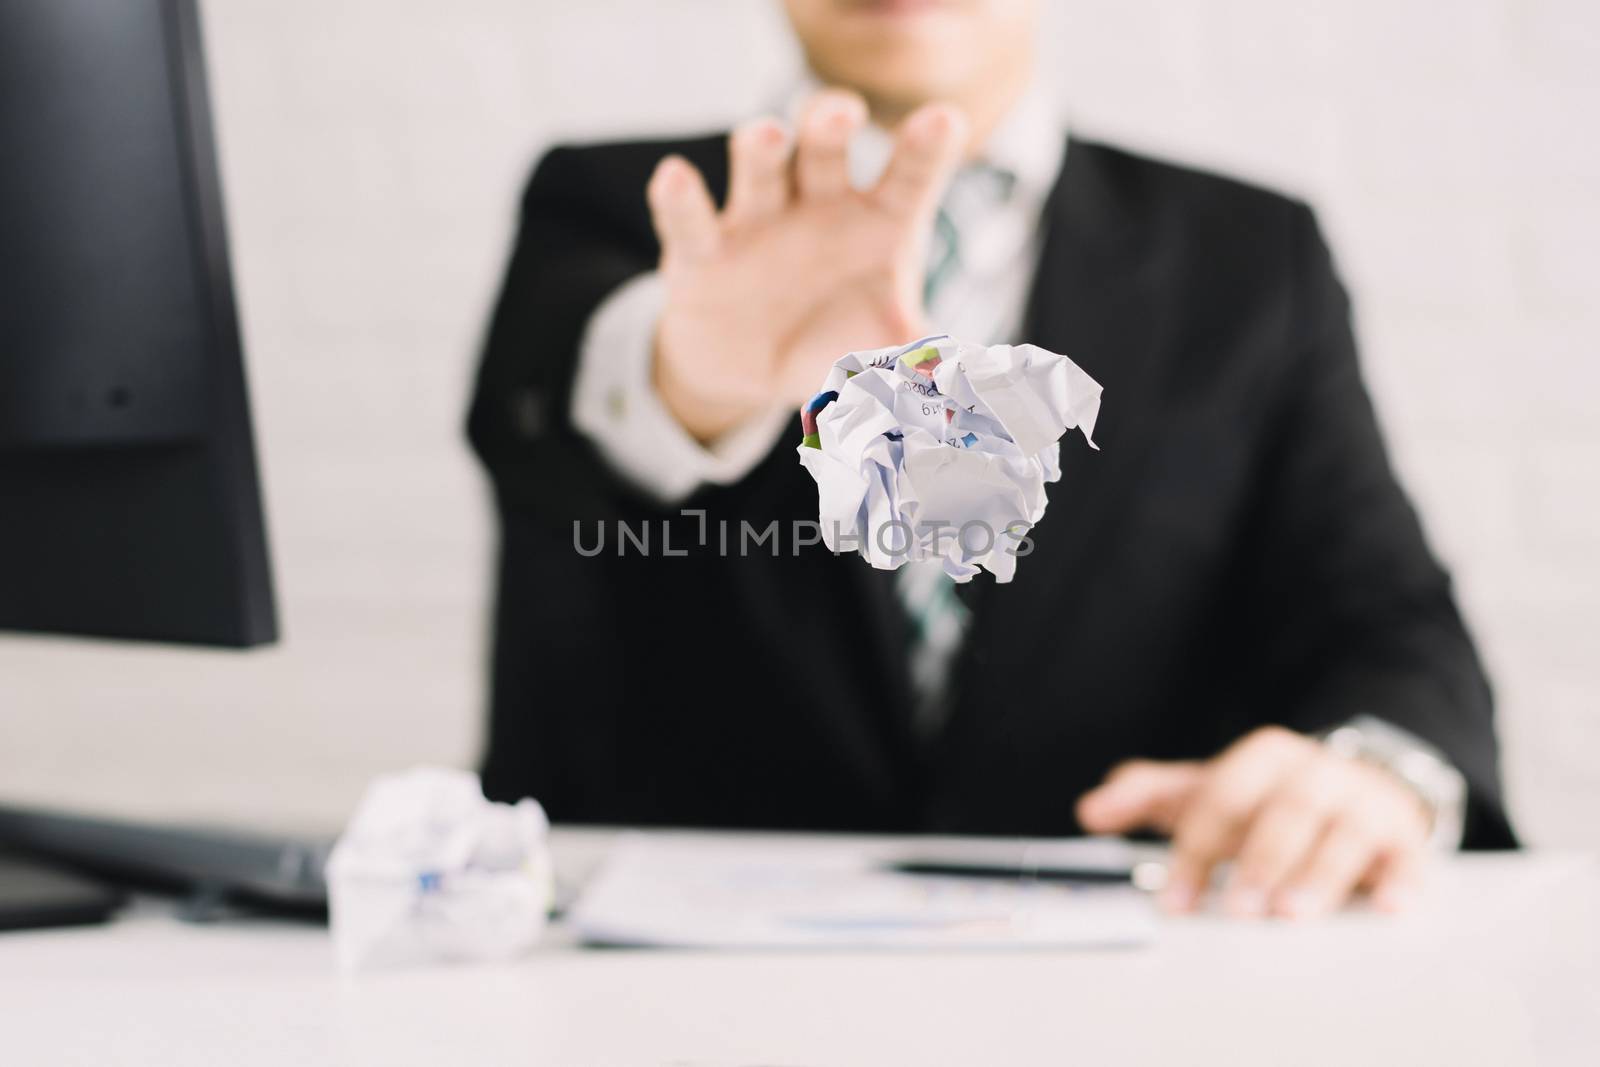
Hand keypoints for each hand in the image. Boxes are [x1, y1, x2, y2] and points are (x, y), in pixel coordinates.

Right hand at [645, 89, 967, 441]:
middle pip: (826, 151)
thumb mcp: (877, 348)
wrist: (748, 370)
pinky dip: (680, 199)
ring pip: (761, 171)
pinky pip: (689, 221)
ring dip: (762, 150)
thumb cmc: (831, 337)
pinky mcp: (700, 254)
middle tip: (842, 115)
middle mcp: (819, 206)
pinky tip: (674, 175)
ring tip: (768, 134)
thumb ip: (915, 352)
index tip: (943, 121)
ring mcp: (757, 222)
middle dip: (831, 127)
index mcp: (877, 220)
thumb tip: (949, 365)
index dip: (925, 148)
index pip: (908, 177)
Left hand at [1076, 726, 1432, 918]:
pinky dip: (1404, 882)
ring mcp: (1364, 803)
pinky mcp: (1404, 837)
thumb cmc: (1269, 795)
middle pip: (1285, 812)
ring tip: (1294, 913)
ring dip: (1319, 874)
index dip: (1195, 849)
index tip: (1175, 898)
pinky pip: (1409, 858)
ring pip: (1343, 834)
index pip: (1223, 799)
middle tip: (1239, 908)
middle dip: (1261, 860)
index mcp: (1264, 758)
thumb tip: (1092, 809)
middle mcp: (1316, 774)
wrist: (1355, 779)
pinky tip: (1392, 907)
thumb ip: (1148, 795)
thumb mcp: (1209, 787)